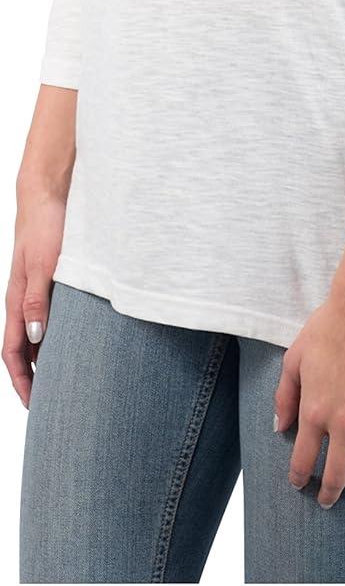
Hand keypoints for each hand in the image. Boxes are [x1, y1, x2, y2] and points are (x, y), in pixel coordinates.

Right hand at [2, 181, 66, 408]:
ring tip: (65, 381)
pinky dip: (56, 336)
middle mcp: (23, 300)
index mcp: (16, 301)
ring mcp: (34, 291)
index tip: (34, 406)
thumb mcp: (42, 265)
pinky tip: (74, 341)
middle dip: (33, 378)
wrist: (47, 195)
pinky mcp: (48, 281)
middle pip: (23, 349)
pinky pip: (48, 317)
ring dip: (45, 359)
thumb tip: (35, 338)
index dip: (21, 381)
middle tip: (52, 404)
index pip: (13, 352)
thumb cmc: (45, 227)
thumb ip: (37, 300)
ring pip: (36, 335)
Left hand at [273, 283, 344, 507]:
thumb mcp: (294, 359)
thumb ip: (285, 397)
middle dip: (328, 492)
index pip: (305, 460)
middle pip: (336, 474)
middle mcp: (344, 421)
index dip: (299, 477)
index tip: (298, 482)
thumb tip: (281, 427)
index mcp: (315, 410)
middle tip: (325, 500)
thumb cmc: (326, 328)